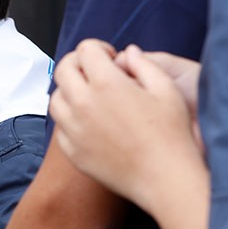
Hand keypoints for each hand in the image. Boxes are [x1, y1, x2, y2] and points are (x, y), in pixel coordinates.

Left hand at [49, 40, 204, 211]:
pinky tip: (88, 121)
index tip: (110, 57)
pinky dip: (69, 119)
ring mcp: (75, 129)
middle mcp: (84, 104)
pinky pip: (59, 127)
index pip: (85, 50)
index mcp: (107, 84)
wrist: (167, 180)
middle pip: (63, 69)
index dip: (98, 48)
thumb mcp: (167, 89)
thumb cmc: (171, 136)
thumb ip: (143, 64)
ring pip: (56, 98)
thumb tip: (128, 52)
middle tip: (94, 70)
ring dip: (69, 90)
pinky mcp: (73, 151)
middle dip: (78, 63)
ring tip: (90, 96)